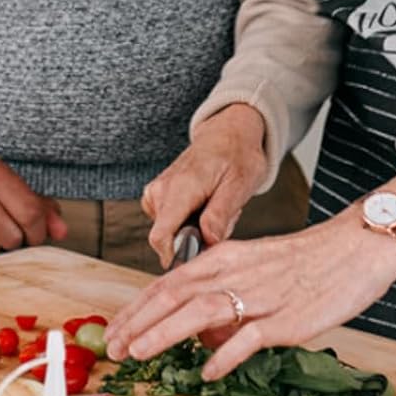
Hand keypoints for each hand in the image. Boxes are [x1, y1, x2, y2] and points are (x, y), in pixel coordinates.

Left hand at [104, 212, 395, 379]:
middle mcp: (234, 273)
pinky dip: (226, 354)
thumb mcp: (252, 268)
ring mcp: (259, 295)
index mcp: (223, 259)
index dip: (136, 308)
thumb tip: (199, 334)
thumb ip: (223, 294)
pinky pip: (250, 337)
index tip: (114, 330)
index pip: (167, 283)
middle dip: (137, 322)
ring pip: (200, 311)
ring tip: (138, 353)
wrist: (354, 248)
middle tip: (112, 348)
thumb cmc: (305, 262)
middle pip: (173, 295)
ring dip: (164, 333)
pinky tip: (208, 372)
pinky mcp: (286, 318)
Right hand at [141, 104, 266, 266]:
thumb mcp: (239, 184)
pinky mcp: (157, 195)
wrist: (228, 133)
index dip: (175, 257)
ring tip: (217, 208)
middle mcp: (161, 190)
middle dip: (196, 239)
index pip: (160, 236)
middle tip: (223, 219)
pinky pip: (169, 222)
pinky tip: (205, 206)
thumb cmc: (237, 155)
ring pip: (170, 232)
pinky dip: (189, 221)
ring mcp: (156, 192)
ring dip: (195, 229)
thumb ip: (220, 214)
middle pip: (168, 237)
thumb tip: (207, 241)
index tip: (197, 262)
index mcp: (181, 188)